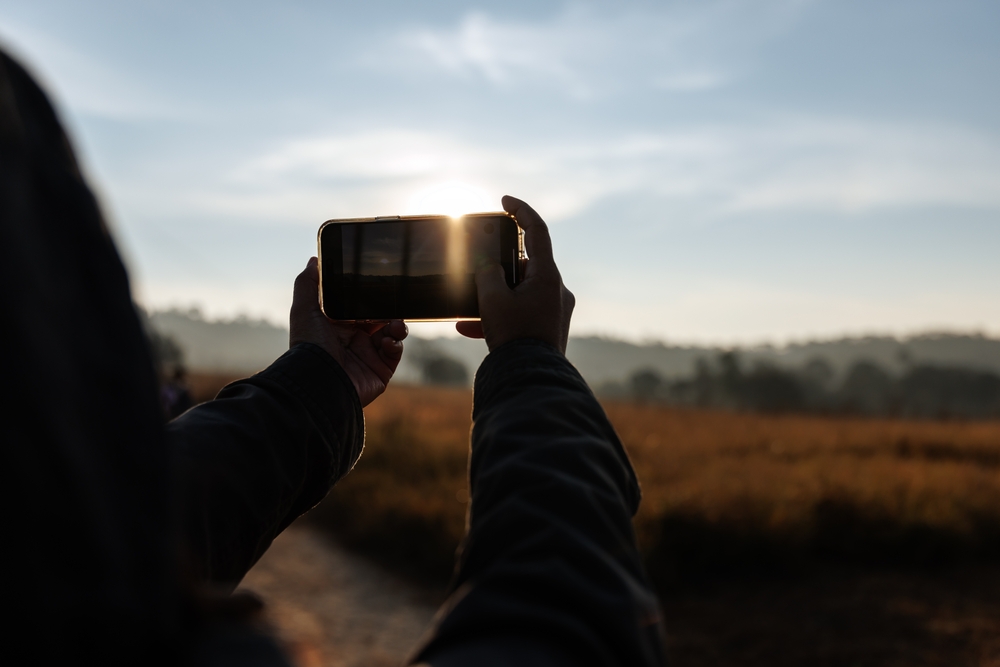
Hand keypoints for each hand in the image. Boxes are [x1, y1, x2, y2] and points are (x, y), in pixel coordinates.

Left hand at [290, 257, 406, 406]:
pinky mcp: (380, 371)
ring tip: (395, 324)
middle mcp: (354, 341)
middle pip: (380, 319)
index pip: (361, 307)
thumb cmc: (309, 345)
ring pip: (392, 335)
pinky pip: (395, 354)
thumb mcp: (304, 310)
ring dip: (397, 326)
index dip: (372, 297)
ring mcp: (368, 356)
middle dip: (390, 310)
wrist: (319, 381)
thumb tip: (314, 260)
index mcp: (339, 326)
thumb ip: (308, 284)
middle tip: (394, 303)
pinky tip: (388, 341)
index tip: (382, 286)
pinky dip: (396, 344)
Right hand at [456, 195, 574, 353]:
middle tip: (478, 267)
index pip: (537, 231)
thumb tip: (490, 267)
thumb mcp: (492, 298)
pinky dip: (499, 316)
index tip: (506, 201)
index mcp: (547, 276)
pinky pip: (520, 313)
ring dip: (493, 296)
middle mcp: (556, 290)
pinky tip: (469, 328)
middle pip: (525, 265)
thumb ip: (488, 273)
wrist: (529, 380)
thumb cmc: (514, 336)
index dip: (521, 211)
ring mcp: (554, 310)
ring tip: (468, 306)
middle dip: (497, 267)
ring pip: (519, 292)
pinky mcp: (547, 329)